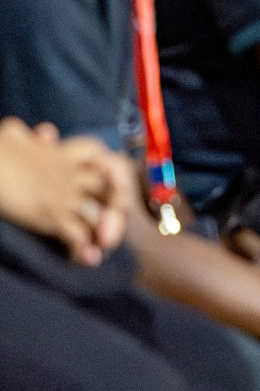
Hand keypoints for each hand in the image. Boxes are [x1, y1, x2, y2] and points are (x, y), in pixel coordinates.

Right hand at [0, 119, 134, 264]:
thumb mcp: (13, 135)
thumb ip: (31, 135)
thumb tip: (45, 131)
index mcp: (64, 156)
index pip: (101, 155)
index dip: (109, 165)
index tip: (110, 177)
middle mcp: (71, 176)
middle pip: (111, 188)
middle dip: (116, 207)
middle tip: (112, 223)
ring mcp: (63, 196)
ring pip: (99, 216)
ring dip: (103, 234)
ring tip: (101, 247)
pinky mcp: (51, 216)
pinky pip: (77, 236)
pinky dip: (83, 250)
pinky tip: (82, 258)